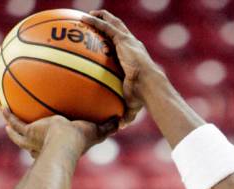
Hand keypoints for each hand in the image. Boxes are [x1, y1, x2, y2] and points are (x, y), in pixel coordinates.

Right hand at [3, 109, 117, 156]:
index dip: (51, 143)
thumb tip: (121, 119)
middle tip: (24, 132)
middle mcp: (43, 146)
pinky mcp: (28, 133)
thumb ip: (107, 126)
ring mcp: (33, 141)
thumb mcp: (96, 131)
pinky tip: (3, 105)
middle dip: (29, 139)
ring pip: (19, 136)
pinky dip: (9, 116)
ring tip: (7, 121)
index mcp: (58, 147)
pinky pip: (15, 123)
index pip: (54, 146)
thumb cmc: (81, 140)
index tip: (49, 139)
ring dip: (13, 129)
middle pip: (33, 145)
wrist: (65, 142)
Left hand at [82, 10, 156, 127]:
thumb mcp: (130, 106)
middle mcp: (131, 47)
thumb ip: (124, 114)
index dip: (113, 42)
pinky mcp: (124, 40)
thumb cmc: (142, 97)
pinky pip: (107, 27)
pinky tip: (85, 18)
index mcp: (133, 59)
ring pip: (113, 24)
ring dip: (101, 18)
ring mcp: (128, 41)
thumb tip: (119, 127)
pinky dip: (96, 21)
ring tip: (88, 16)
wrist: (148, 86)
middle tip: (94, 22)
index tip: (103, 42)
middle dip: (107, 24)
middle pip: (117, 31)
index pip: (122, 48)